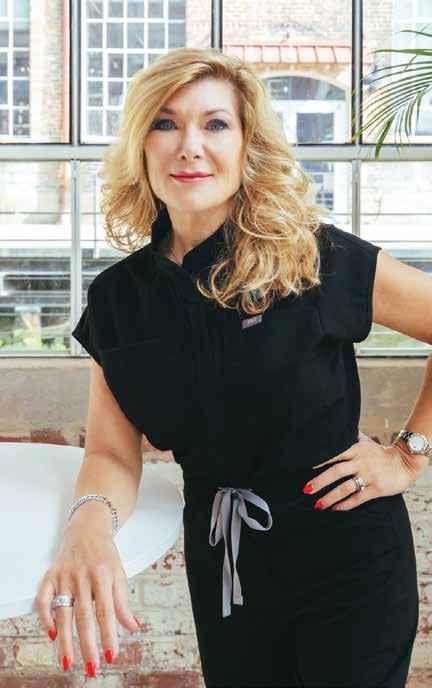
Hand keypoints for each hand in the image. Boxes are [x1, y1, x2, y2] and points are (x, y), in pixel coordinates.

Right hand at [35, 528, 140, 675]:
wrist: (88, 528)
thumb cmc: (105, 554)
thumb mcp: (120, 574)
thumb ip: (123, 602)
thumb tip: (133, 627)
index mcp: (103, 575)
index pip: (106, 611)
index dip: (109, 634)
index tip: (112, 655)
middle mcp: (83, 576)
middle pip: (84, 615)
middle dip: (87, 644)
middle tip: (92, 666)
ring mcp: (65, 576)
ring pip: (63, 612)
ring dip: (65, 639)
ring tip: (68, 660)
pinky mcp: (51, 575)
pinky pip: (43, 599)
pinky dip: (45, 616)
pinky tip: (52, 634)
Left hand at [303, 432, 422, 510]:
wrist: (405, 462)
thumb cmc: (380, 453)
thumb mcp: (365, 442)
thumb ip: (350, 437)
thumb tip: (334, 427)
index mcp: (356, 449)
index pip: (335, 454)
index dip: (321, 460)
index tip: (306, 466)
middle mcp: (361, 462)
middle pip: (336, 472)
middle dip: (320, 482)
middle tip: (306, 489)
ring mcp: (368, 476)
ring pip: (345, 487)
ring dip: (330, 497)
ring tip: (317, 505)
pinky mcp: (376, 489)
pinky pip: (358, 498)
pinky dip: (345, 505)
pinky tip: (335, 509)